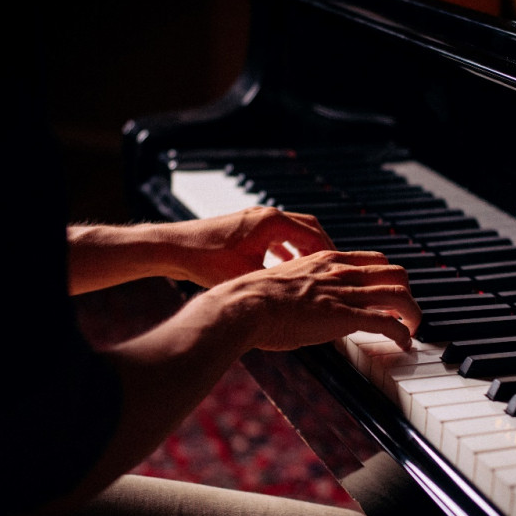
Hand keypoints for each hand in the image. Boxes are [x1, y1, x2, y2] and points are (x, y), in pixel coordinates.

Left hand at [166, 206, 336, 286]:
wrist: (173, 248)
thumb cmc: (205, 260)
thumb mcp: (248, 276)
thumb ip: (278, 283)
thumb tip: (302, 300)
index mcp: (271, 222)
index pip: (314, 234)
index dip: (331, 253)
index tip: (343, 270)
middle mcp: (265, 215)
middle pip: (308, 227)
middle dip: (323, 248)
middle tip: (336, 269)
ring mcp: (254, 219)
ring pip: (291, 230)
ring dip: (305, 248)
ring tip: (317, 270)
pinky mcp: (244, 227)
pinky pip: (275, 235)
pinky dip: (286, 249)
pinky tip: (286, 267)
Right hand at [204, 249, 421, 350]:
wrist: (246, 305)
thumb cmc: (255, 299)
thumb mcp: (284, 282)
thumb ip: (301, 288)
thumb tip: (300, 302)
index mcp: (326, 260)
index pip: (373, 260)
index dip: (388, 277)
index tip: (389, 293)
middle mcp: (341, 272)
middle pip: (395, 273)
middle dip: (407, 292)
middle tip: (405, 312)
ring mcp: (345, 293)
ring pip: (400, 295)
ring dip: (413, 314)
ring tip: (413, 329)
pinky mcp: (345, 317)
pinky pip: (387, 323)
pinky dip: (402, 334)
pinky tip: (403, 344)